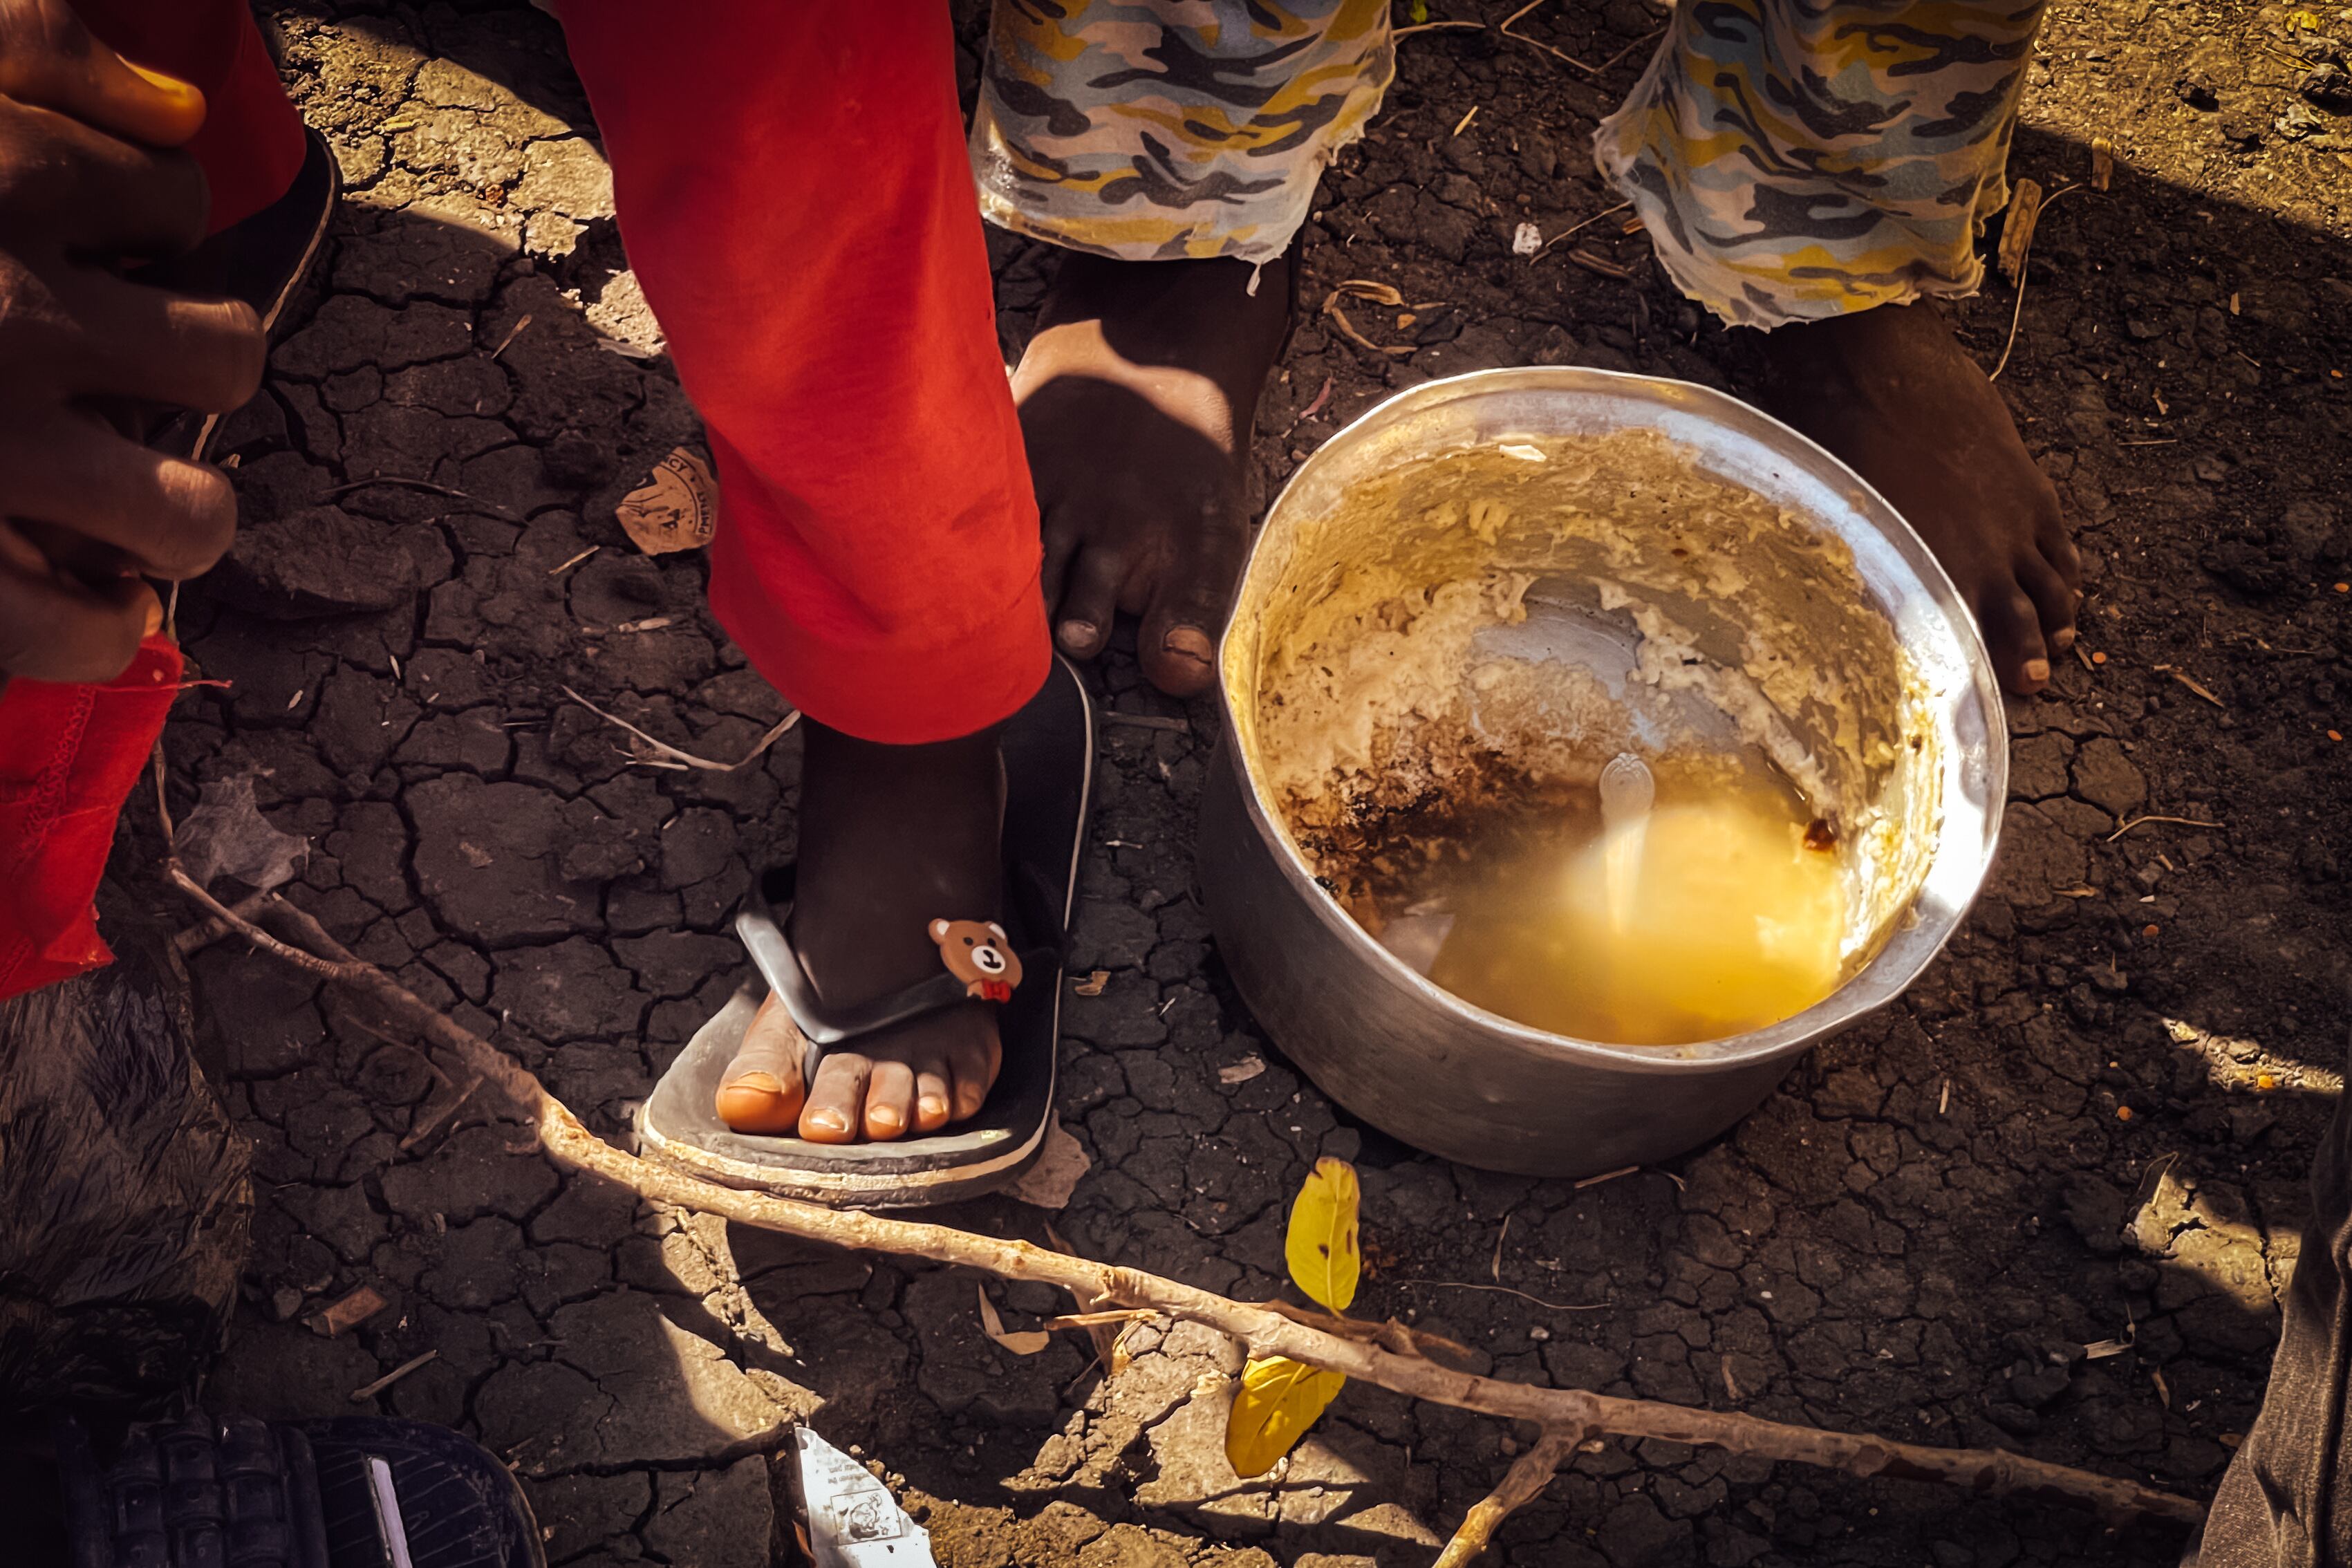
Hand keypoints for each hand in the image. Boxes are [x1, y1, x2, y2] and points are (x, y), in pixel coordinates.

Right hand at [0, 0, 265, 688]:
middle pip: (222, 357)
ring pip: (189, 513)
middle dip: (192, 367)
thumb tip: (173, 110)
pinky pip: (82, 629)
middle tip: (134, 378)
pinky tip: (81, 596)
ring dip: (174, 513)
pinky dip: (97, 626)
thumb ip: (31, 47)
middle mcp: (12, 315)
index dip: (147, 230)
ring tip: (127, 504)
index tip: (102, 248)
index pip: (170, 205)